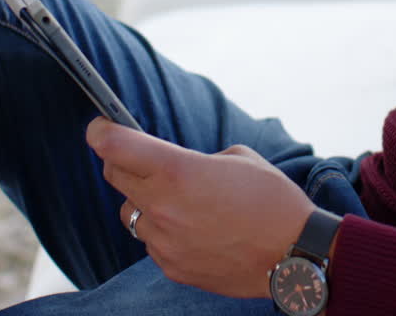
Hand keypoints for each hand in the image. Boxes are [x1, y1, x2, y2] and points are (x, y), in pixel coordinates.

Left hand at [86, 118, 315, 298]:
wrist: (295, 256)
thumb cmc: (273, 200)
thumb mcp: (239, 159)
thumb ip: (197, 159)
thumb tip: (180, 168)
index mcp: (177, 170)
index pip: (115, 146)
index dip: (102, 132)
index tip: (100, 128)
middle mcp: (163, 206)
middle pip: (115, 177)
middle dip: (124, 162)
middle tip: (144, 159)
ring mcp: (164, 241)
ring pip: (131, 213)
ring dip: (146, 201)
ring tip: (182, 201)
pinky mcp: (172, 267)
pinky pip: (152, 242)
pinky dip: (165, 231)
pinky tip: (196, 229)